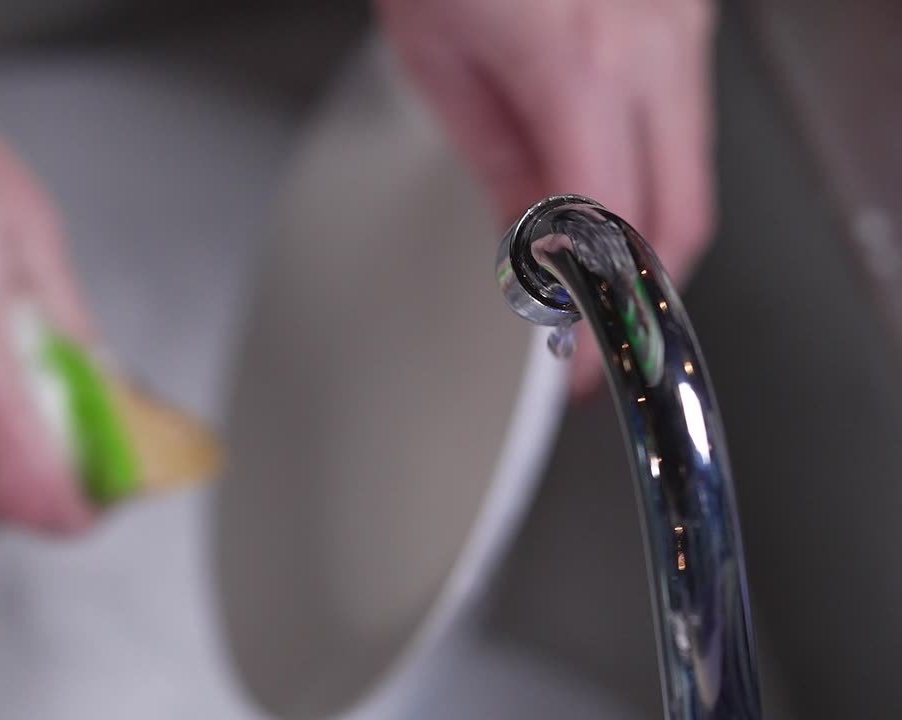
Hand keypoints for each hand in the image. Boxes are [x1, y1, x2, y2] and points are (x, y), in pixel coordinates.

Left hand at [378, 0, 716, 396]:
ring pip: (696, 172)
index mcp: (576, 66)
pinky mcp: (687, 15)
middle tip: (590, 337)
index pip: (604, 237)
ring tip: (587, 272)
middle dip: (638, 297)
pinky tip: (608, 188)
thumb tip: (525, 247)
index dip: (596, 320)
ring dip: (648, 238)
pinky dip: (655, 172)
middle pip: (679, 218)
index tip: (577, 364)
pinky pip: (689, 120)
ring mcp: (683, 26)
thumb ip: (497, 163)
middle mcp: (653, 45)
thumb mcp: (440, 60)